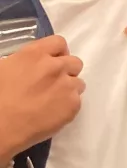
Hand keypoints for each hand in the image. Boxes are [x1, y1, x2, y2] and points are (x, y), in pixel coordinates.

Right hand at [0, 35, 84, 164]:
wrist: (2, 124)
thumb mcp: (4, 67)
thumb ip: (24, 61)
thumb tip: (29, 65)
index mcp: (35, 54)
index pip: (59, 42)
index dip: (57, 52)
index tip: (52, 60)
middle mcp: (55, 67)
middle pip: (75, 62)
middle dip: (66, 70)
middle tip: (53, 81)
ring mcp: (67, 87)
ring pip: (79, 82)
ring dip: (69, 87)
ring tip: (53, 98)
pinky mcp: (73, 106)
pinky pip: (78, 100)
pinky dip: (68, 104)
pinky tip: (53, 111)